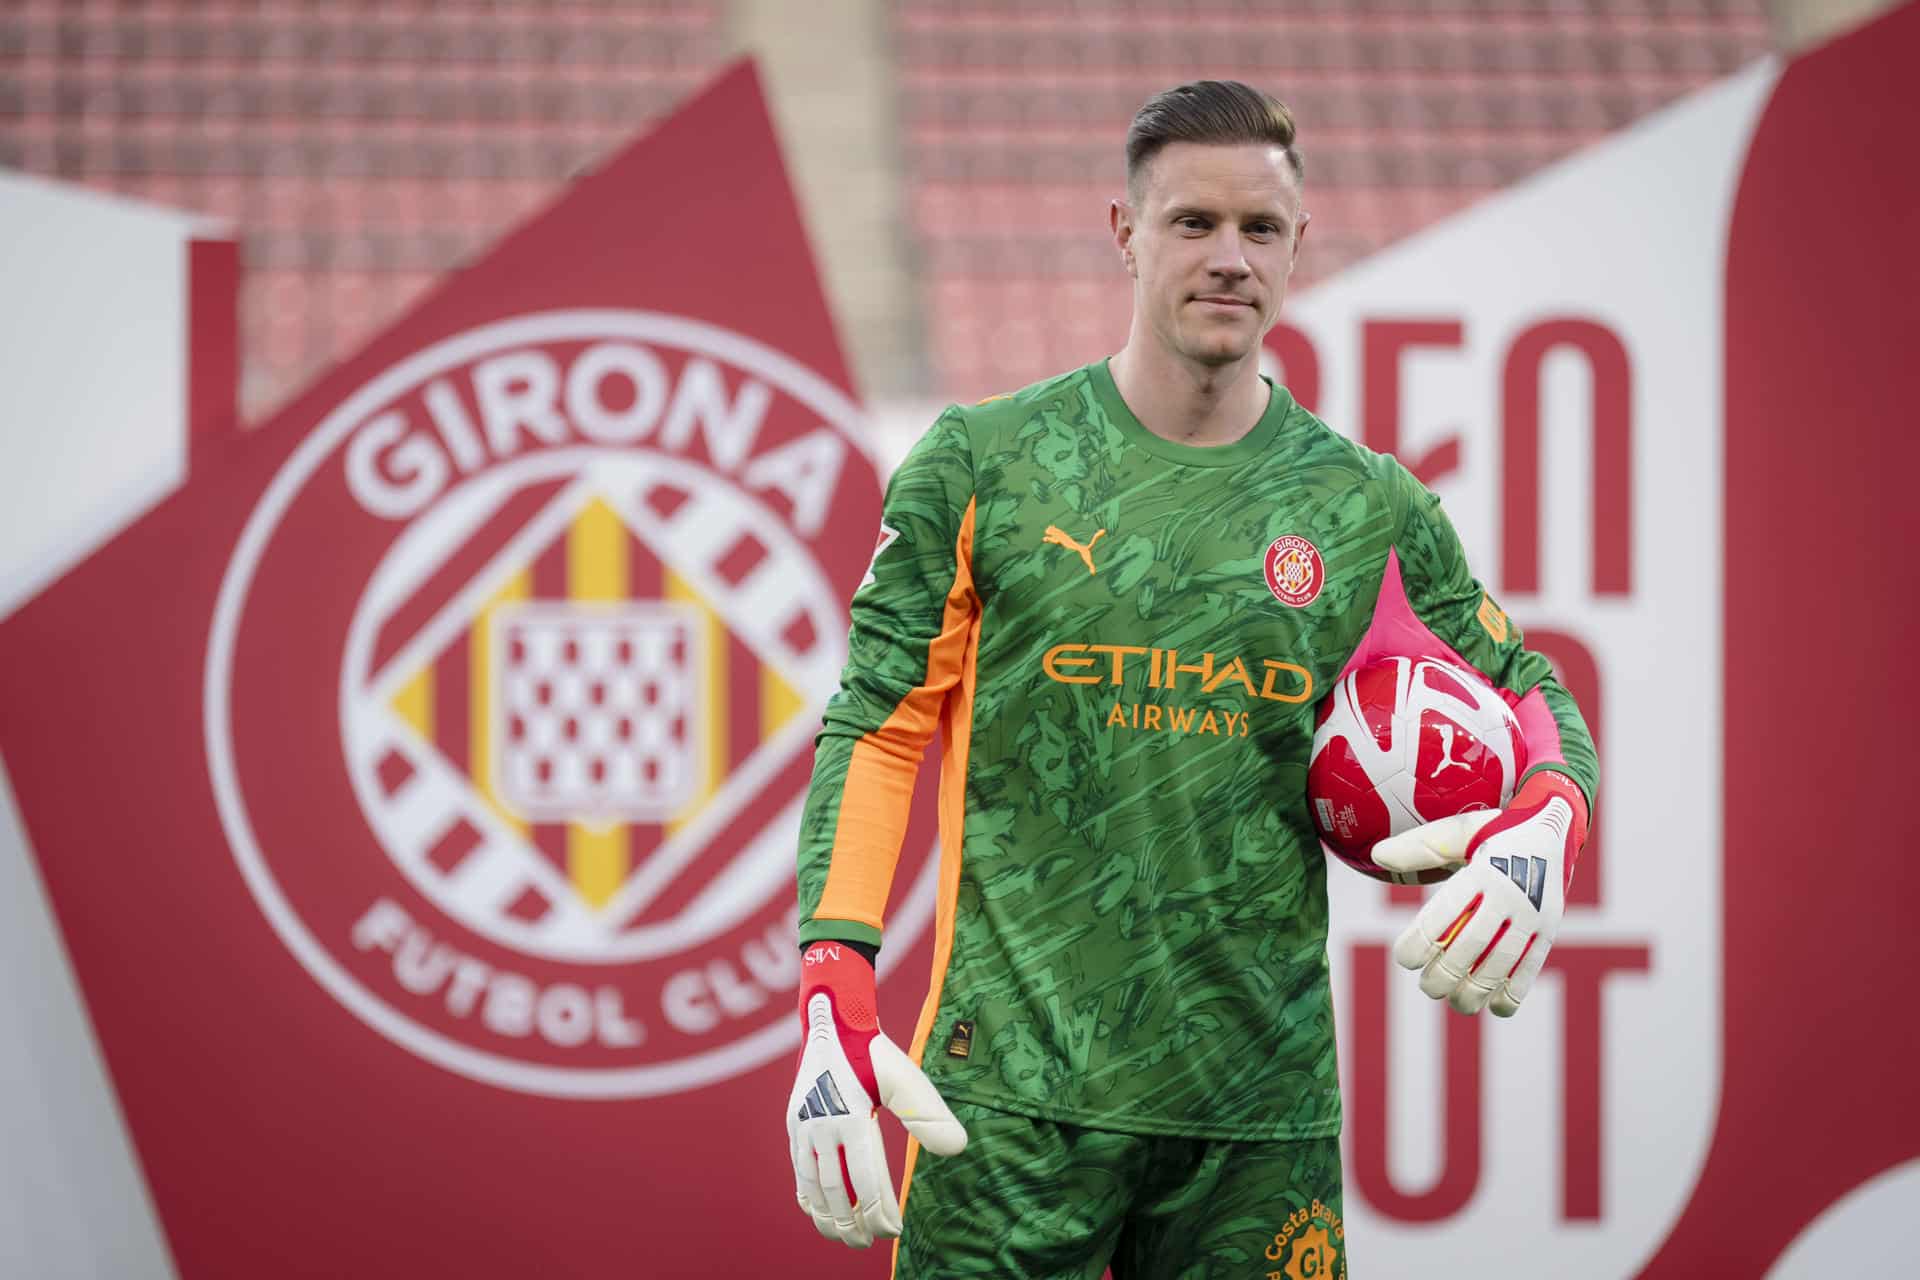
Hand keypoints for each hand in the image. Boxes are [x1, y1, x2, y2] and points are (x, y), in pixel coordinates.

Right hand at [786, 941, 967, 1248]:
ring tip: (846, 1237)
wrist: (833, 1020)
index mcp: (849, 1118)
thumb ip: (929, 1114)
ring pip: (813, 1187)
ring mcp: (803, 1128)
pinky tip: (820, 1214)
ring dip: (829, 1218)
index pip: (865, 1180)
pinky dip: (808, 1198)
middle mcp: (821, 1127)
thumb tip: (958, 1148)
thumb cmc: (874, 1051)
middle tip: (871, 1243)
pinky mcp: (794, 1125)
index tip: (896, 1231)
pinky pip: (798, 1172)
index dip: (880, 1212)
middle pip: (836, 1191)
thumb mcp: (906, 1078)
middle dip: (854, 1223)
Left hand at [1371, 771, 1588, 1016]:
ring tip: (1456, 1002)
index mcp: (1481, 870)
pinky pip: (1532, 967)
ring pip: (1501, 962)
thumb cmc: (1490, 835)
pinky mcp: (1549, 929)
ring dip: (1475, 991)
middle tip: (1427, 987)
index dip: (1420, 942)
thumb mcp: (1456, 832)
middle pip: (1472, 944)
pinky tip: (1495, 1007)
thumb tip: (1376, 856)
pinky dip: (1515, 992)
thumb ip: (1419, 847)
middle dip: (1444, 975)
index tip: (1404, 960)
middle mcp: (1510, 892)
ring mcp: (1533, 913)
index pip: (1444, 913)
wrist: (1551, 830)